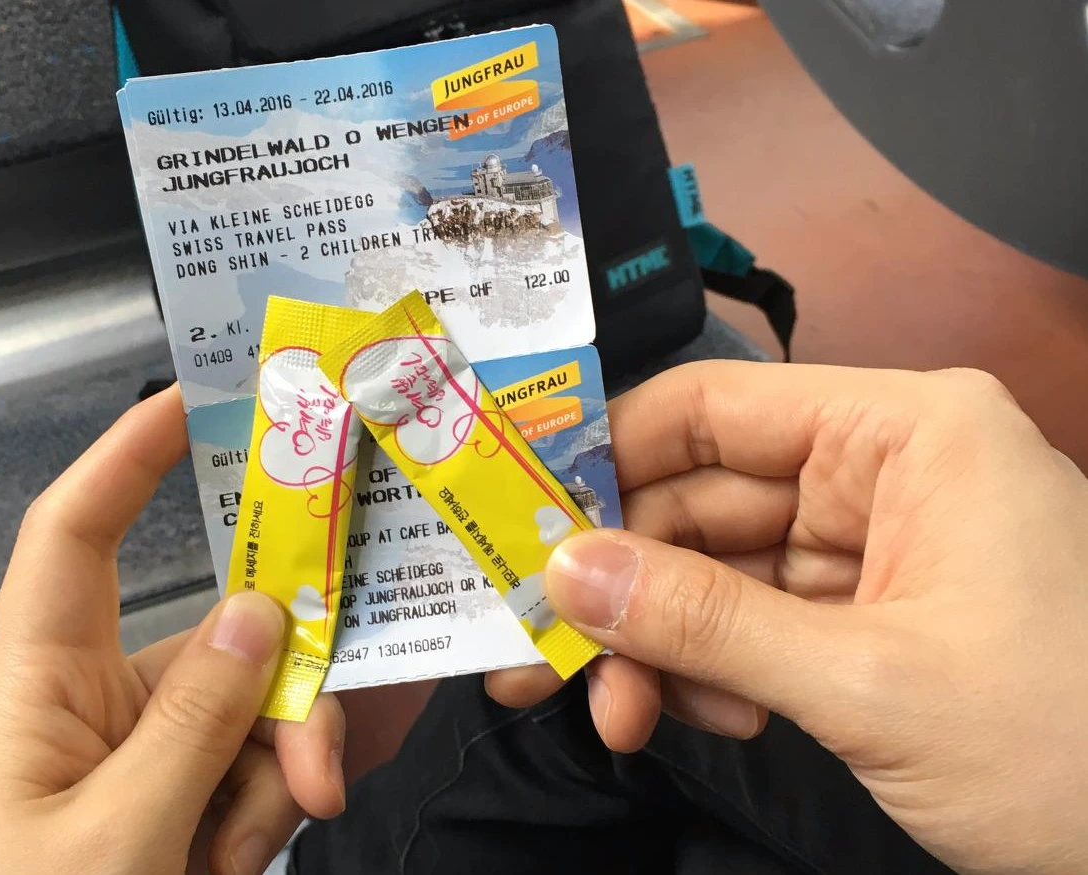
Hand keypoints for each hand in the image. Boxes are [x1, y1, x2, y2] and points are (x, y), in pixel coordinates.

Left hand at [0, 385, 345, 874]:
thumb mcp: (113, 840)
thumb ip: (195, 723)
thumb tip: (264, 610)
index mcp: (41, 684)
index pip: (72, 538)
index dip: (125, 458)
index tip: (197, 398)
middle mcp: (103, 702)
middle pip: (217, 640)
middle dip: (283, 686)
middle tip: (323, 758)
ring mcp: (156, 757)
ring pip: (261, 709)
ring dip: (290, 762)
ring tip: (299, 820)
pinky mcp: (193, 806)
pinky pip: (263, 770)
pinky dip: (283, 800)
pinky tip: (289, 831)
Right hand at [491, 362, 1087, 874]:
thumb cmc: (1065, 747)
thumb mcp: (867, 683)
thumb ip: (704, 622)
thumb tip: (565, 573)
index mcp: (905, 432)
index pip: (713, 407)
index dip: (605, 458)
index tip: (518, 519)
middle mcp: (885, 469)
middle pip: (704, 500)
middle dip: (625, 585)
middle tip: (543, 656)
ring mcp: (880, 545)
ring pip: (721, 570)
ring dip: (662, 641)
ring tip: (622, 714)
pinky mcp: (876, 614)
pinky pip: (758, 620)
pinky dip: (716, 670)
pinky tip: (700, 716)